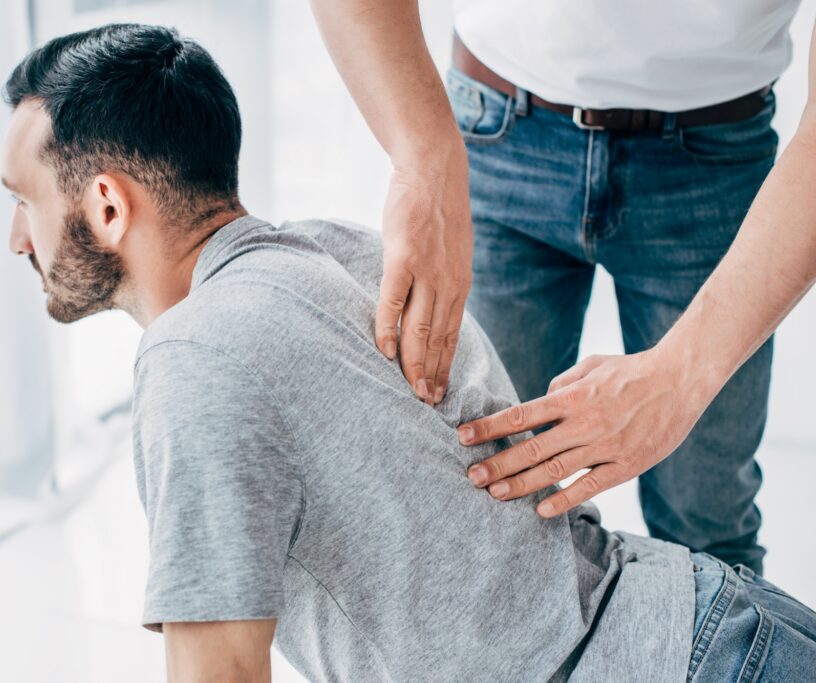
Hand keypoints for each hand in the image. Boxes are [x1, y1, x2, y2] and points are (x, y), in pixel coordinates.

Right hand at [377, 145, 472, 403]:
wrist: (433, 168)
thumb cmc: (435, 208)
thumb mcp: (449, 249)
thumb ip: (442, 278)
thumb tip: (430, 301)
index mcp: (458, 284)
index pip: (451, 336)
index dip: (444, 367)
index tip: (439, 393)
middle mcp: (448, 284)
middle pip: (438, 340)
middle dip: (433, 376)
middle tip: (427, 406)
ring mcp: (427, 272)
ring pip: (421, 328)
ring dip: (415, 363)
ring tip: (411, 391)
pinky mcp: (404, 257)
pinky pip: (394, 300)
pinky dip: (390, 328)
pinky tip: (385, 351)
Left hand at [457, 349, 714, 517]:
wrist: (681, 380)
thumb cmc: (632, 370)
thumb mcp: (592, 365)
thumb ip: (563, 383)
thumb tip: (543, 397)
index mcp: (572, 397)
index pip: (521, 415)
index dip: (490, 427)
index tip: (463, 437)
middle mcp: (584, 422)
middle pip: (532, 447)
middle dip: (498, 463)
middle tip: (471, 476)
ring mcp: (605, 446)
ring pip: (556, 470)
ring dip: (522, 484)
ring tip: (495, 493)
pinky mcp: (627, 465)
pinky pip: (591, 486)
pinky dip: (565, 500)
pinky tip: (541, 510)